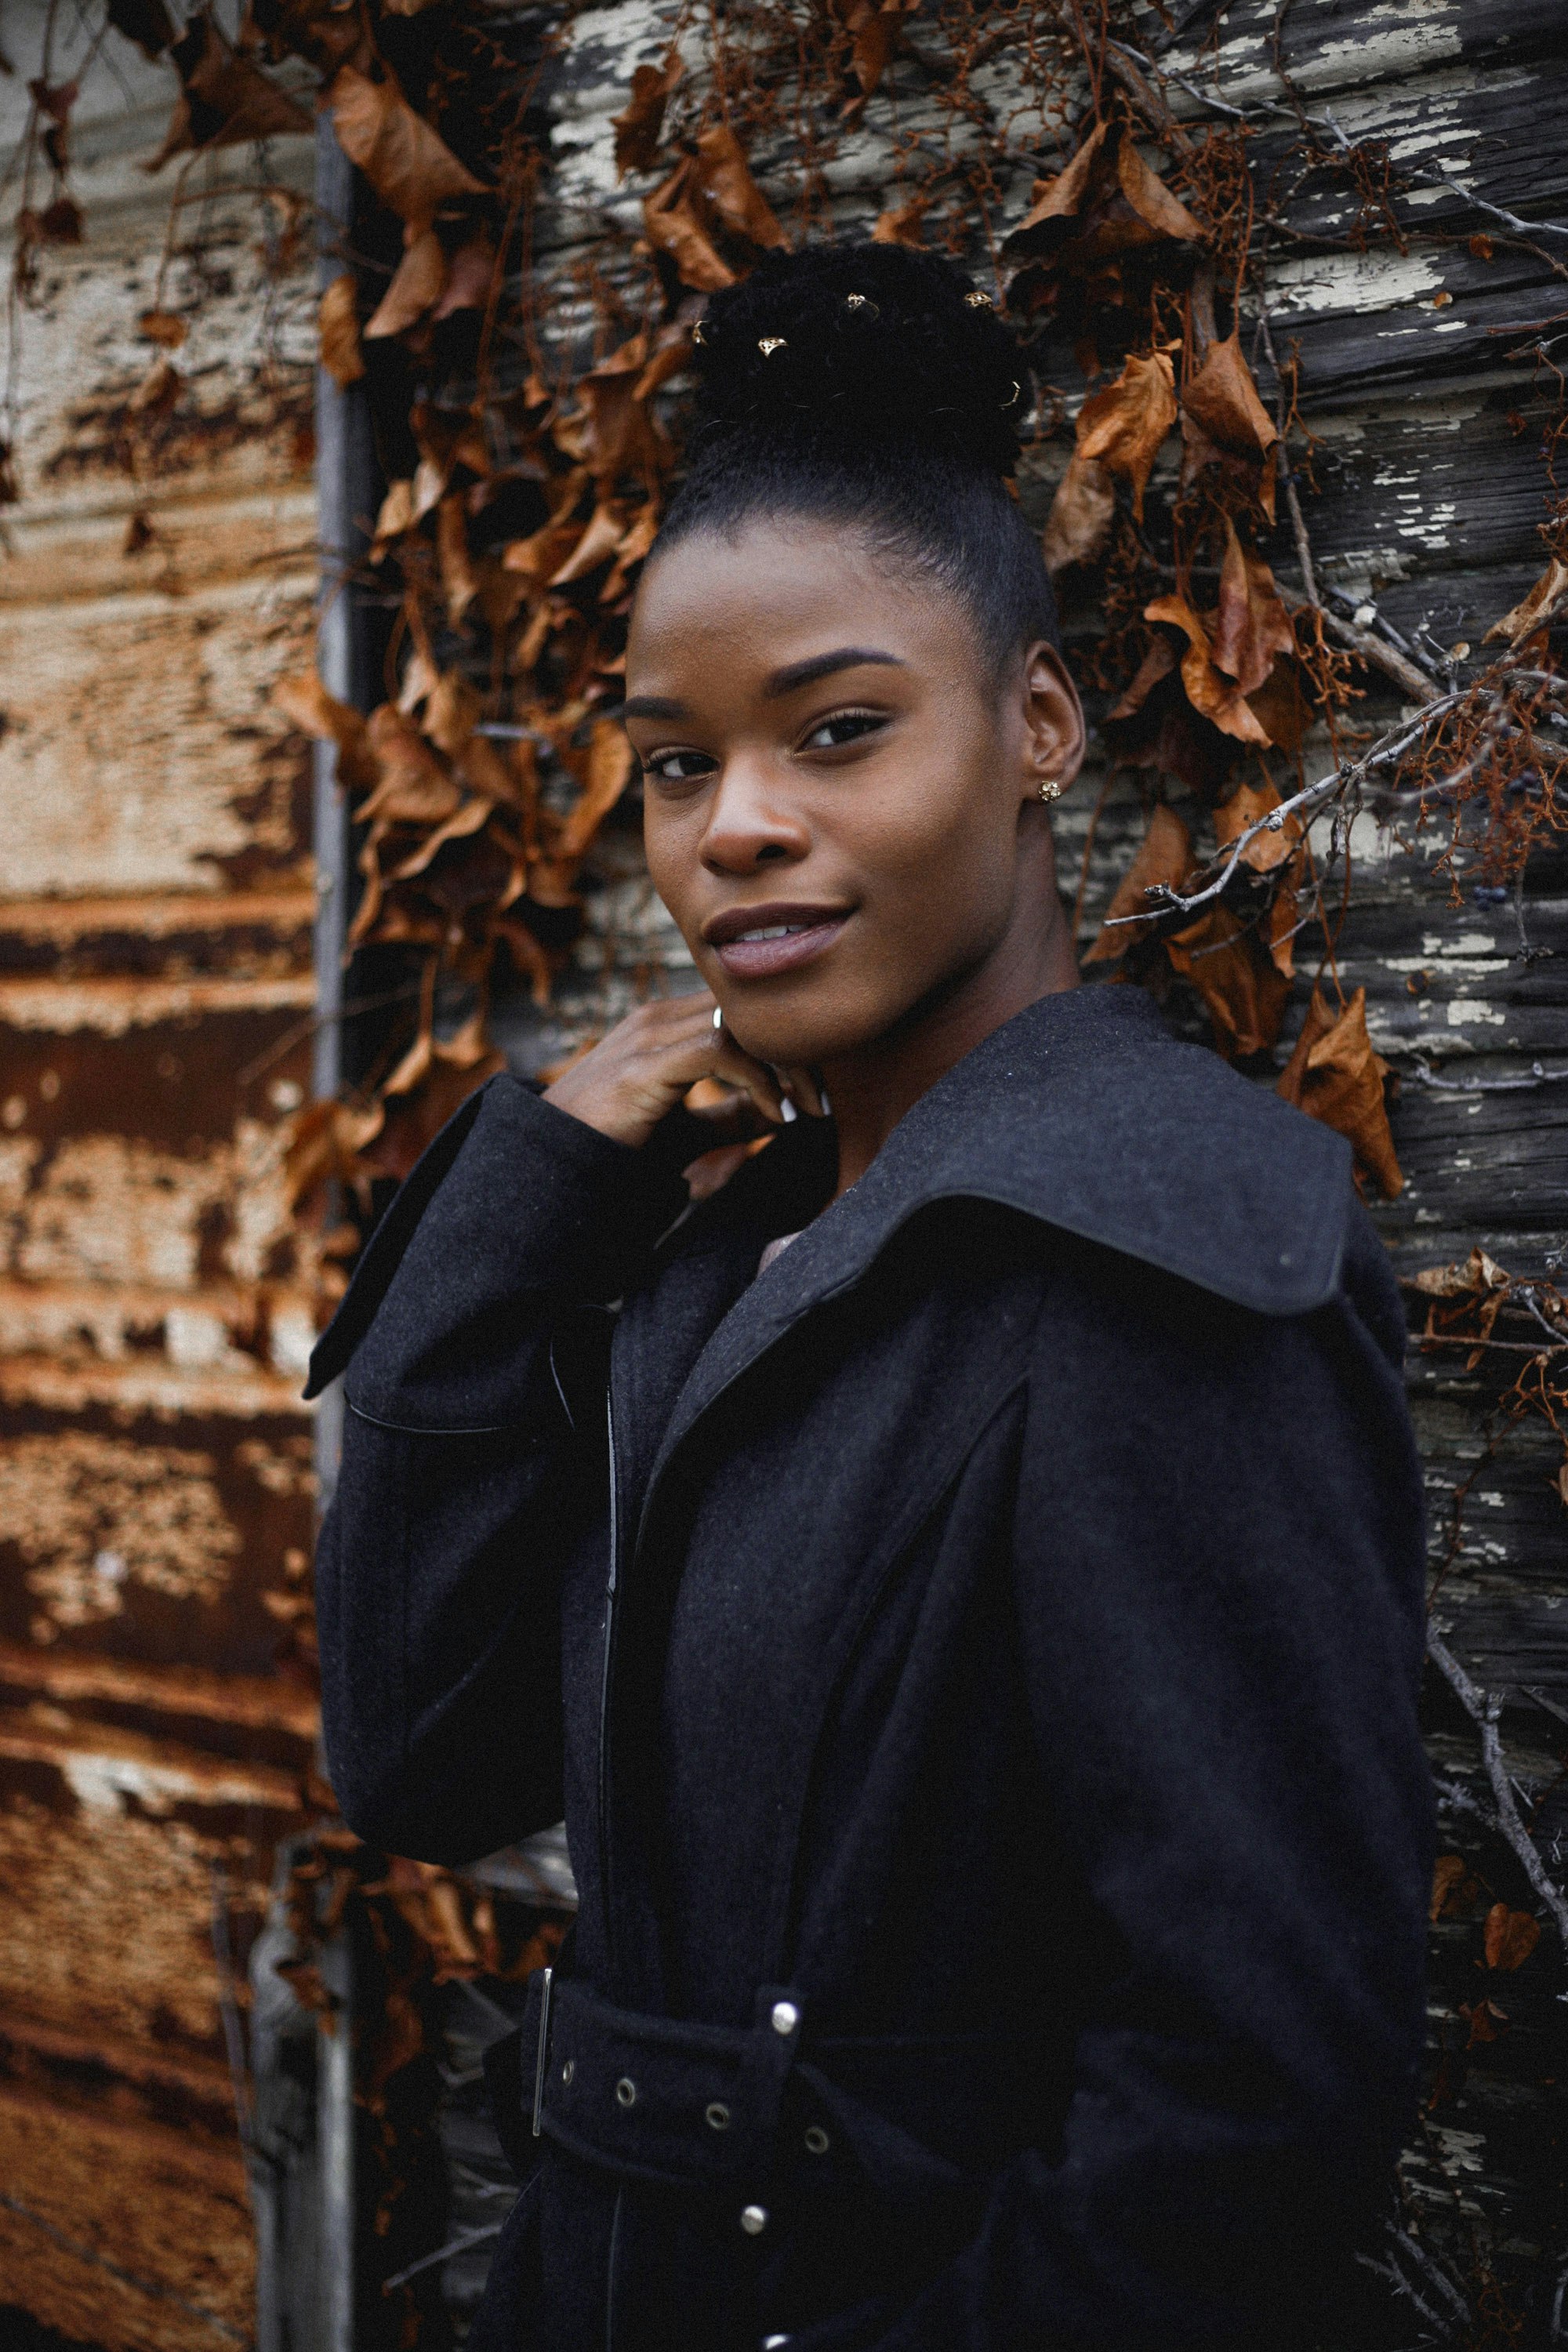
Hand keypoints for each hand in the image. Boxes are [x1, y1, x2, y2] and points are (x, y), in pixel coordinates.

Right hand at [543, 993, 824, 1151]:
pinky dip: (759, 1080)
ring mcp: (648, 1036)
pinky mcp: (644, 1065)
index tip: (815, 1095)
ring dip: (785, 1067)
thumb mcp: (683, 1129)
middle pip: (749, 1010)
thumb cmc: (611, 1147)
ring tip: (804, 1109)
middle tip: (821, 1102)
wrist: (548, 1165)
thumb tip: (779, 1111)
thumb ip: (727, 1115)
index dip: (786, 1046)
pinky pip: (720, 1050)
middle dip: (796, 1053)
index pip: (743, 1011)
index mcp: (665, 1024)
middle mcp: (657, 1017)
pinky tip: (775, 1114)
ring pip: (741, 1024)